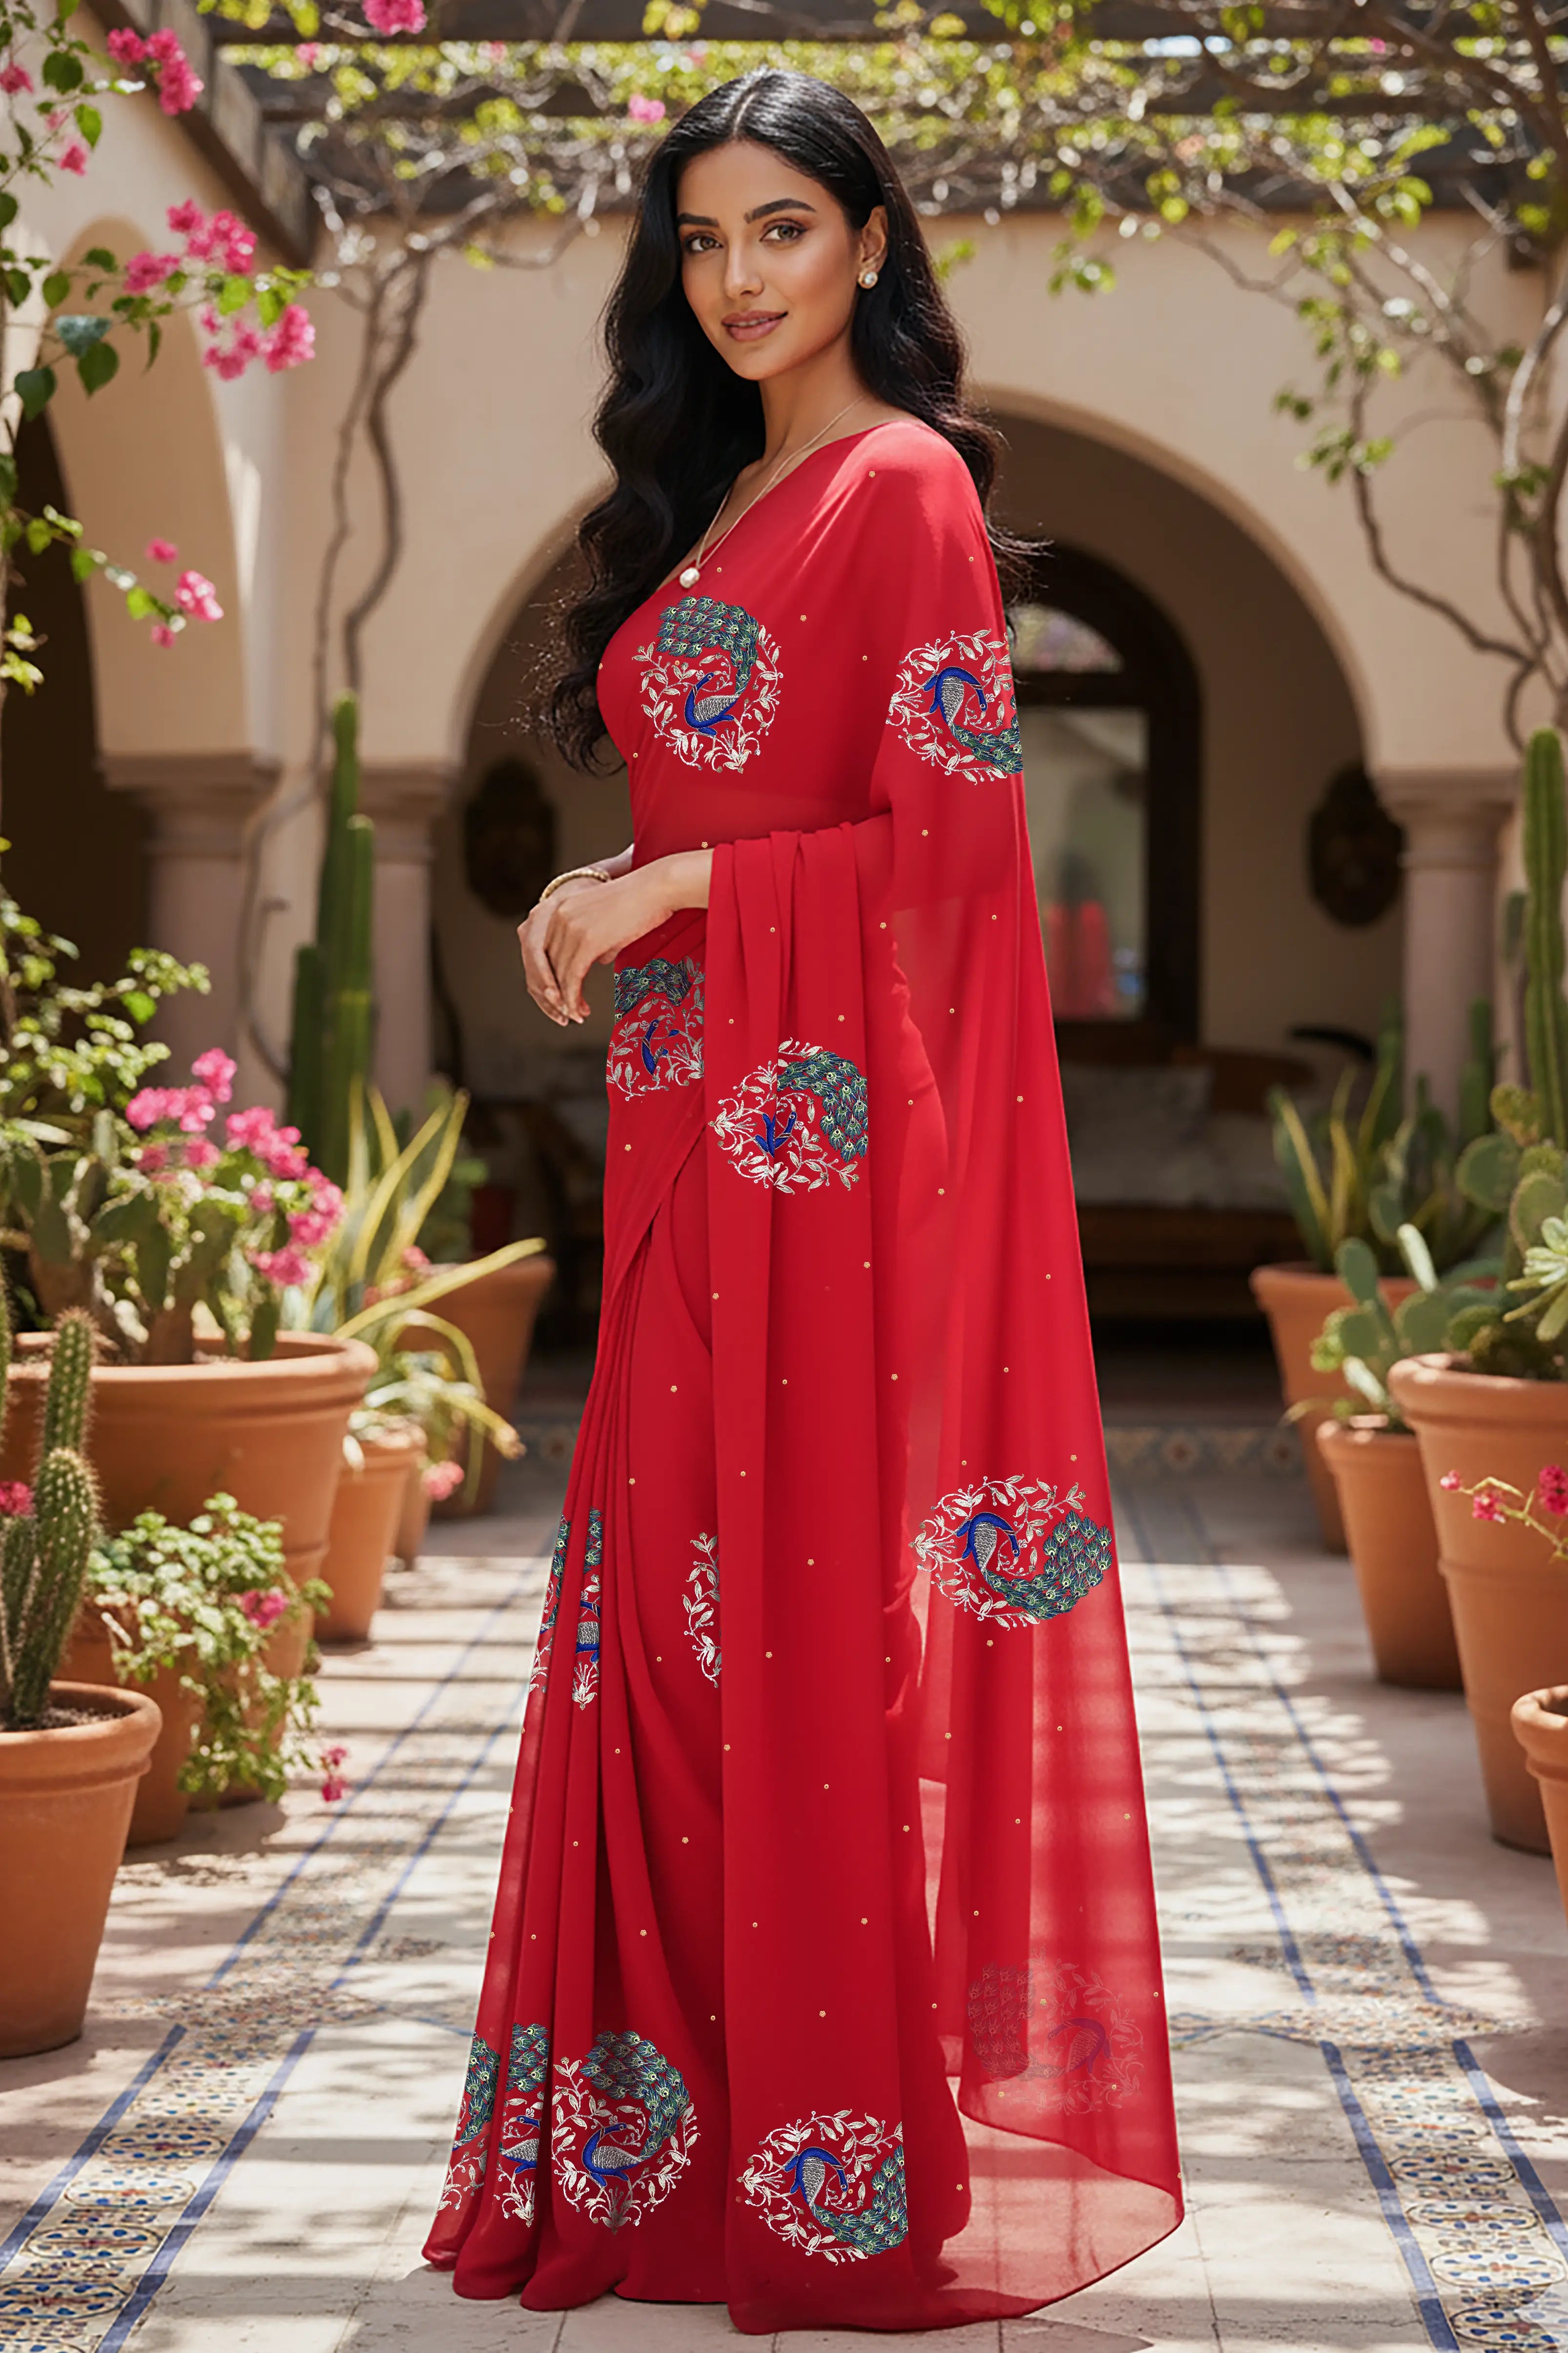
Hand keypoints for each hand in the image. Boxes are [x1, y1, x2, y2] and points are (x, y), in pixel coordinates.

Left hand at [518, 851, 711, 1025]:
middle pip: (543, 964)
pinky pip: (572, 977)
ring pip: (557, 974)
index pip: (540, 949)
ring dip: (564, 1000)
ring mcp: (570, 927)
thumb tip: (598, 961)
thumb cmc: (641, 903)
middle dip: (553, 992)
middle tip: (564, 1013)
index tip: (557, 997)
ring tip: (576, 1016)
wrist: (657, 888)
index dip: (547, 978)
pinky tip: (580, 1011)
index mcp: (558, 906)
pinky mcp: (586, 940)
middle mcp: (558, 915)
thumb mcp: (607, 921)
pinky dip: (573, 998)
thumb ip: (596, 940)